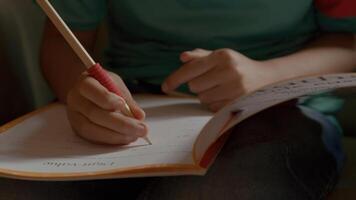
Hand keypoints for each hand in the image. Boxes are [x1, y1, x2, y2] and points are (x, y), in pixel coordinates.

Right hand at [67, 72, 147, 144]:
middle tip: (141, 128)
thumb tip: (139, 116)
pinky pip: (94, 138)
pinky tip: (126, 138)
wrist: (88, 92)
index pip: (90, 89)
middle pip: (94, 113)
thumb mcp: (117, 84)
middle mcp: (76, 100)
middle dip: (120, 123)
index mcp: (84, 83)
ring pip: (92, 129)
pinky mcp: (78, 130)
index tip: (122, 104)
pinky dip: (111, 139)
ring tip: (135, 135)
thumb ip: (127, 99)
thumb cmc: (105, 86)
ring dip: (117, 135)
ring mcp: (74, 116)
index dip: (106, 98)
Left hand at [162, 48, 276, 111]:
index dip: (175, 79)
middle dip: (197, 85)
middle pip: (194, 86)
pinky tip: (226, 97)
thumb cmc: (238, 66)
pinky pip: (212, 108)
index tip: (165, 87)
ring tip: (221, 89)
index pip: (191, 69)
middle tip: (211, 81)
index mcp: (223, 56)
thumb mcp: (221, 57)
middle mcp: (229, 71)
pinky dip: (215, 104)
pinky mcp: (238, 103)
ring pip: (203, 98)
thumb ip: (200, 57)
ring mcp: (235, 88)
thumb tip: (182, 58)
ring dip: (206, 95)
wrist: (267, 79)